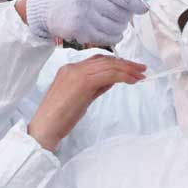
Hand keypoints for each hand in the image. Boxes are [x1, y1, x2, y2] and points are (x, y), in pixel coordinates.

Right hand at [23, 0, 148, 44]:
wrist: (42, 3)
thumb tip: (137, 2)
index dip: (138, 5)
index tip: (143, 10)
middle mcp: (89, 0)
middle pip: (122, 16)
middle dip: (125, 18)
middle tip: (121, 17)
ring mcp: (83, 17)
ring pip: (115, 30)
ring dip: (119, 30)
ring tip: (115, 26)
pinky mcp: (79, 32)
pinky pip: (104, 39)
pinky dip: (111, 38)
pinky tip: (109, 34)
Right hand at [28, 55, 145, 151]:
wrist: (45, 128)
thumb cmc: (60, 118)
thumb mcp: (80, 99)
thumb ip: (95, 87)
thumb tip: (112, 81)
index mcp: (69, 70)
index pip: (97, 60)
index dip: (116, 63)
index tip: (131, 69)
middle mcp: (72, 67)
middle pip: (105, 60)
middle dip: (126, 64)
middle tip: (142, 69)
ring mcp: (76, 73)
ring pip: (108, 65)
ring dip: (127, 69)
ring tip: (141, 75)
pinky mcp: (82, 82)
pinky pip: (107, 74)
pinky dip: (122, 76)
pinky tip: (132, 81)